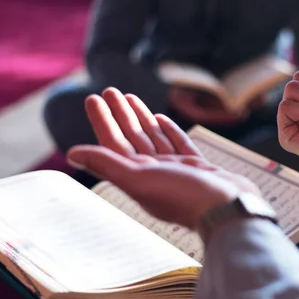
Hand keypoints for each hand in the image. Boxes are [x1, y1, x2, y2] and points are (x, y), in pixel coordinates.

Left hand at [67, 88, 260, 229]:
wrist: (227, 208)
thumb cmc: (185, 196)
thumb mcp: (140, 179)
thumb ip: (107, 164)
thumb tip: (72, 153)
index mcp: (138, 176)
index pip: (113, 143)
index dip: (102, 121)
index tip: (93, 99)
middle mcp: (154, 172)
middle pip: (131, 137)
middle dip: (119, 114)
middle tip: (109, 90)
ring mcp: (176, 169)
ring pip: (153, 138)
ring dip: (140, 118)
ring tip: (130, 97)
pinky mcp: (197, 167)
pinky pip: (178, 144)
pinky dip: (168, 130)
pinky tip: (160, 119)